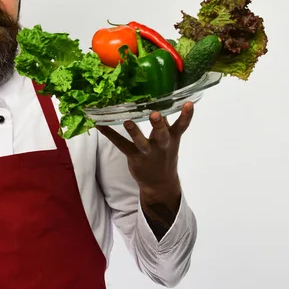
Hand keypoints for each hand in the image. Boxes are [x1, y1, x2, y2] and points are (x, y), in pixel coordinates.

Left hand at [96, 102, 194, 236]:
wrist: (160, 184)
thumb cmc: (164, 156)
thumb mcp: (170, 141)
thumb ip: (166, 124)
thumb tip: (162, 106)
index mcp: (172, 139)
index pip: (182, 126)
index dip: (186, 115)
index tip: (188, 103)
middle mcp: (161, 145)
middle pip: (162, 135)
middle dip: (159, 125)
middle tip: (155, 114)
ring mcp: (147, 152)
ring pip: (141, 142)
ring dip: (134, 132)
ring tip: (127, 122)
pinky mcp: (133, 156)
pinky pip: (121, 144)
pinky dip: (109, 133)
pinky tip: (99, 124)